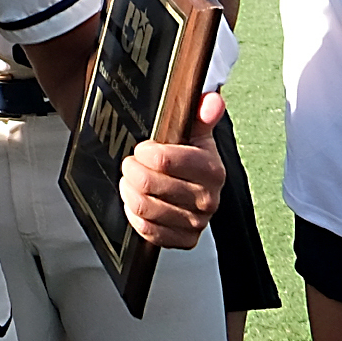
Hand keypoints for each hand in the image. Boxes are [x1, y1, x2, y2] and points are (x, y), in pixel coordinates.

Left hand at [120, 89, 230, 249]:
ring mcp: (197, 222)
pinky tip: (137, 201)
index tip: (143, 148)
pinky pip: (149, 232)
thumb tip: (212, 100)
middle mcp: (209, 199)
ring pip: (144, 207)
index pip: (165, 161)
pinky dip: (135, 215)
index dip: (146, 153)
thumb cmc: (189, 155)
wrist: (193, 185)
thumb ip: (201, 113)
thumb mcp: (194, 131)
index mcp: (212, 170)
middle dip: (133, 170)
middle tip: (132, 163)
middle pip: (149, 184)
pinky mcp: (185, 240)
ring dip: (129, 191)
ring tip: (131, 180)